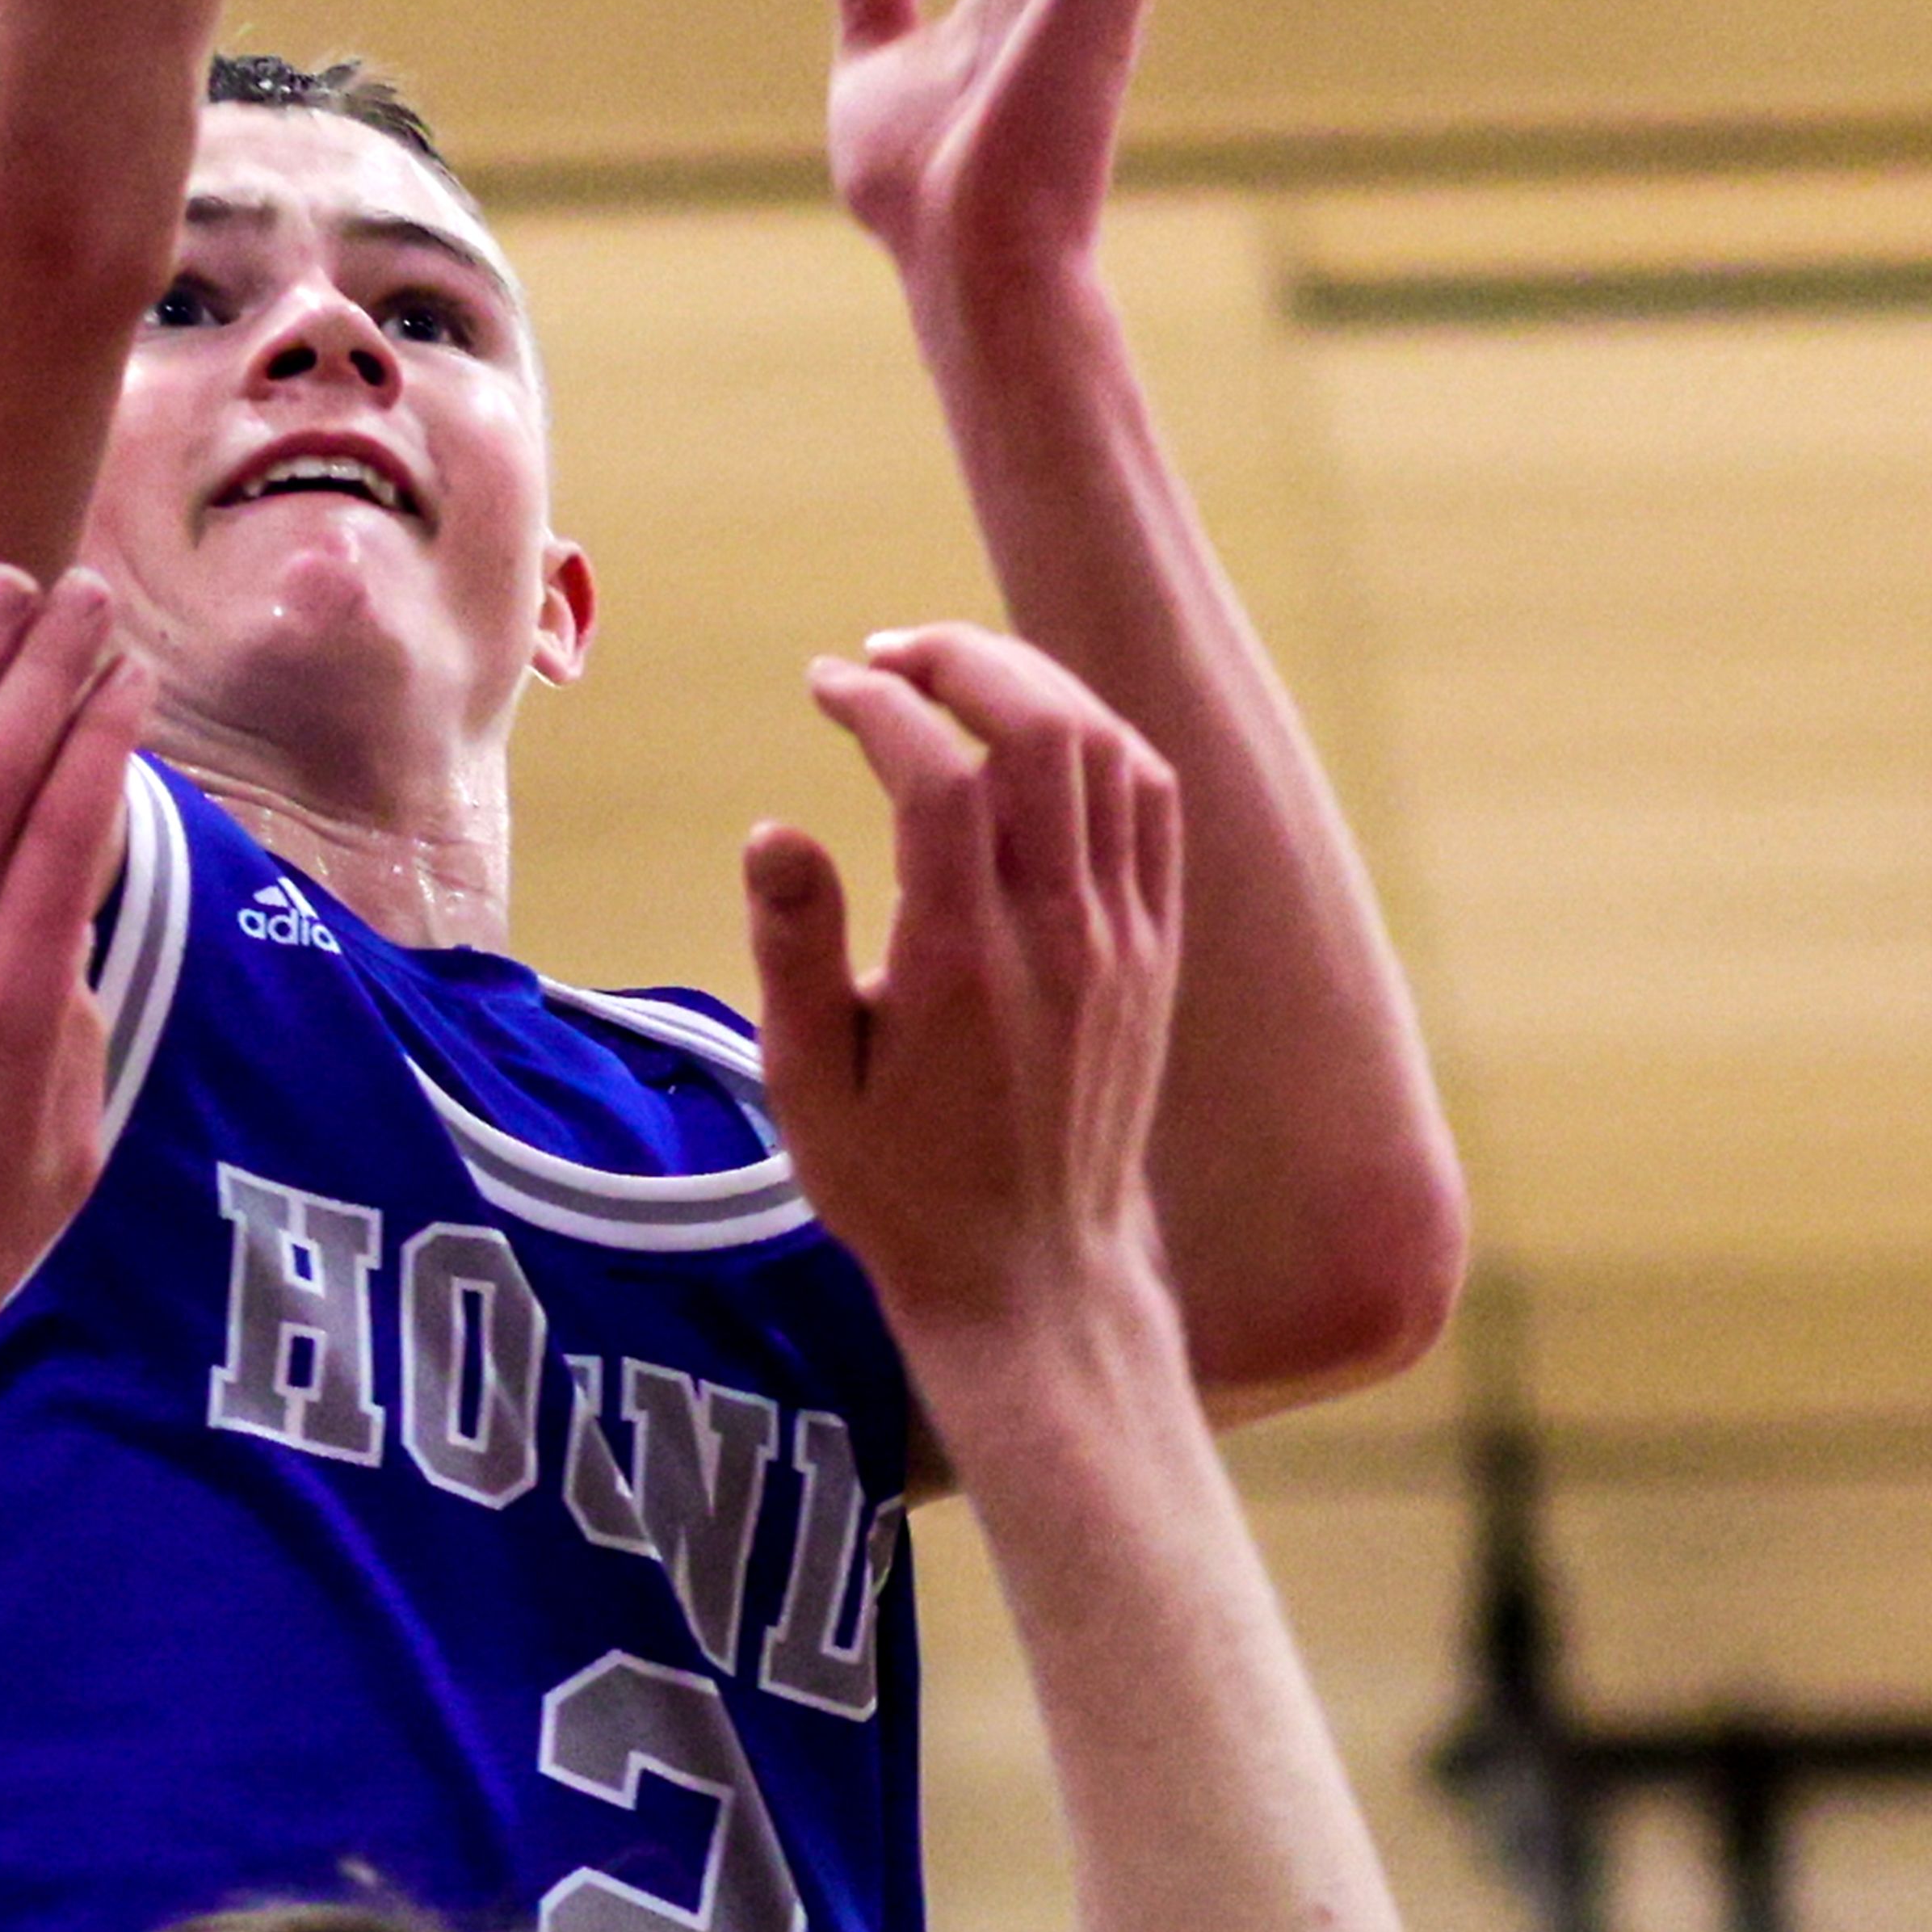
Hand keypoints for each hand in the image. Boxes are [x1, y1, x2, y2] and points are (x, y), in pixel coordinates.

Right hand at [745, 623, 1179, 1355]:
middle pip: (1043, 730)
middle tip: (888, 654)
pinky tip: (1036, 738)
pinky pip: (1150, 806)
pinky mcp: (1156, 951)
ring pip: (1107, 750)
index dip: (877, 702)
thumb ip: (794, 953)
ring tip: (952, 678)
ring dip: (1030, 686)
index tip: (824, 684)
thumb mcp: (811, 1089)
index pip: (937, 775)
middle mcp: (1059, 937)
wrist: (1035, 1276)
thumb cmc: (903, 1190)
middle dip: (962, 658)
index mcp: (962, 966)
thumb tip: (775, 828)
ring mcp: (1122, 940)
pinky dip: (1097, 741)